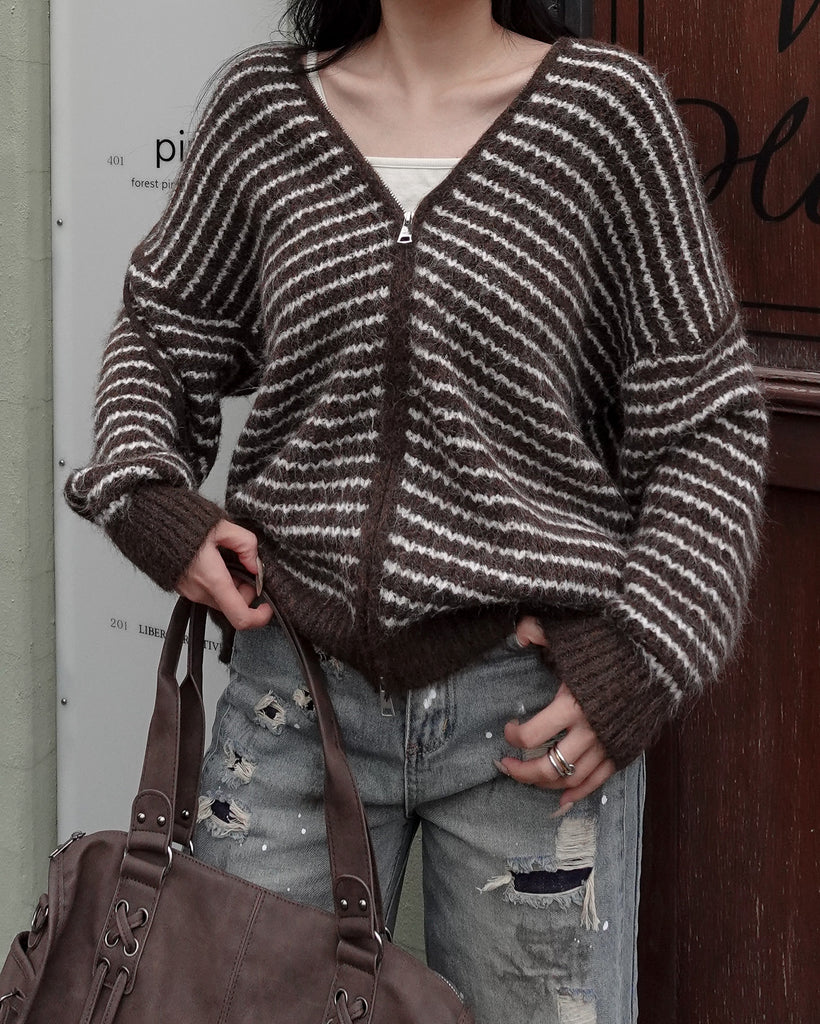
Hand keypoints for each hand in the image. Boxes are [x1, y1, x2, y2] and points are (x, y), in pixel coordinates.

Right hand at [175, 519, 272, 630]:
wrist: (152, 525)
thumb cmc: (181, 525)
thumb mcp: (222, 526)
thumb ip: (246, 544)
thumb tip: (255, 563)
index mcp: (212, 579)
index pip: (240, 616)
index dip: (259, 617)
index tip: (266, 608)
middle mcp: (200, 591)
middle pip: (234, 606)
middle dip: (246, 590)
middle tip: (244, 567)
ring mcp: (191, 592)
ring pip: (223, 599)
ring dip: (232, 585)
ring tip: (226, 560)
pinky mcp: (185, 589)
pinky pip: (209, 593)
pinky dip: (219, 583)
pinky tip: (214, 562)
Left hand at [498, 616, 614, 808]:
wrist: (660, 658)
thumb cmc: (613, 644)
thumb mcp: (572, 634)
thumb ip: (540, 631)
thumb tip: (519, 634)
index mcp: (571, 705)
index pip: (531, 736)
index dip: (513, 736)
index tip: (508, 728)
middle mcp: (588, 732)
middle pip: (547, 767)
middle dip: (521, 771)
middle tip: (506, 765)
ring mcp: (607, 745)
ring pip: (570, 779)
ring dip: (544, 784)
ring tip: (528, 777)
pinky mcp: (623, 752)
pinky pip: (598, 782)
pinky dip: (578, 794)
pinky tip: (561, 801)